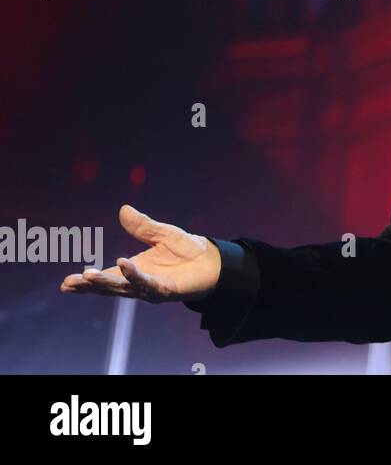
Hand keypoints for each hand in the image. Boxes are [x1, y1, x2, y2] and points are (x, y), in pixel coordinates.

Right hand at [60, 205, 220, 302]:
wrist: (215, 261)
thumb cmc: (187, 250)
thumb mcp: (162, 233)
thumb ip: (142, 225)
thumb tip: (123, 209)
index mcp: (133, 271)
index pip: (106, 277)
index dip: (87, 281)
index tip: (66, 283)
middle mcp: (139, 283)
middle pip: (110, 287)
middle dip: (90, 285)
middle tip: (70, 283)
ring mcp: (152, 289)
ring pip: (124, 288)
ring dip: (107, 282)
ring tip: (89, 275)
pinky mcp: (167, 291)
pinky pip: (148, 284)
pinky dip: (134, 275)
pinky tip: (123, 264)